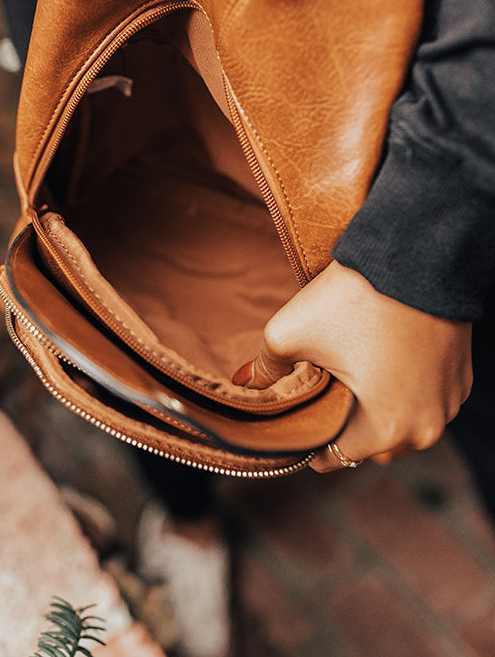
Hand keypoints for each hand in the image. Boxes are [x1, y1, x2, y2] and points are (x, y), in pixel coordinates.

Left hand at [233, 261, 472, 471]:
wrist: (417, 253)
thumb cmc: (354, 297)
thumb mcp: (291, 333)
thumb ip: (265, 369)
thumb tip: (245, 385)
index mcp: (386, 430)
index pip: (334, 455)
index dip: (309, 438)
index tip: (296, 416)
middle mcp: (426, 428)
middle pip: (370, 444)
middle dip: (343, 422)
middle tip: (321, 387)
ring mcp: (449, 401)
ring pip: (401, 422)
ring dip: (375, 406)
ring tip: (350, 370)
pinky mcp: (462, 376)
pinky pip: (424, 397)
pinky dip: (403, 387)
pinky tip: (381, 358)